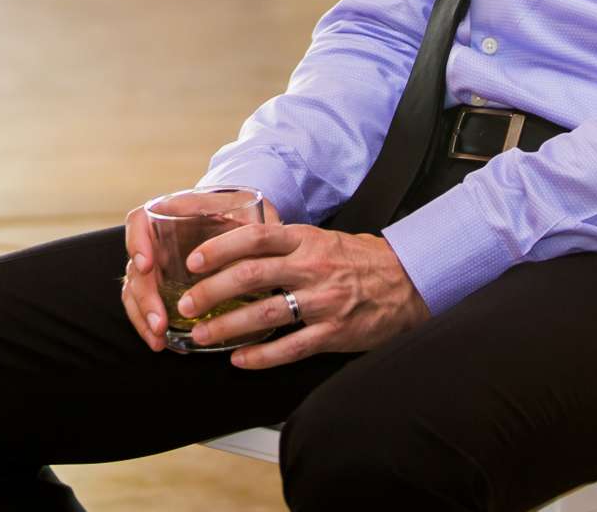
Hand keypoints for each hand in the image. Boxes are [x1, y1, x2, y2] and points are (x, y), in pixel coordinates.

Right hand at [119, 193, 280, 352]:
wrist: (248, 230)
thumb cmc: (247, 219)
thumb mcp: (250, 214)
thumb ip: (248, 225)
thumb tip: (254, 246)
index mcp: (172, 215)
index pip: (140, 223)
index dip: (137, 243)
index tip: (146, 266)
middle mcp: (157, 241)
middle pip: (136, 266)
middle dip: (144, 296)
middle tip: (160, 322)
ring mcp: (158, 265)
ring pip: (135, 290)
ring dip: (143, 315)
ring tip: (159, 337)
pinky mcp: (163, 287)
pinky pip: (146, 305)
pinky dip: (148, 325)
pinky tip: (162, 342)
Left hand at [176, 223, 430, 368]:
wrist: (408, 282)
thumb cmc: (359, 259)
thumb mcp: (321, 239)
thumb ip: (284, 244)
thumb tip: (235, 246)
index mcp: (306, 240)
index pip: (256, 237)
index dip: (221, 247)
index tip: (194, 260)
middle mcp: (312, 268)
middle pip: (252, 276)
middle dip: (212, 291)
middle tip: (187, 303)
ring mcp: (324, 302)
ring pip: (266, 314)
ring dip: (228, 326)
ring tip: (202, 335)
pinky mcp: (334, 333)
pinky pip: (291, 347)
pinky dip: (261, 356)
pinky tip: (240, 359)